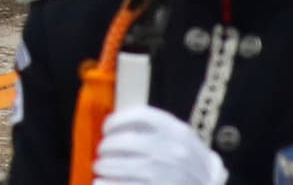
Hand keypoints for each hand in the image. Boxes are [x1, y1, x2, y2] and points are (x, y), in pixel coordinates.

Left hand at [92, 106, 221, 184]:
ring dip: (104, 166)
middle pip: (124, 141)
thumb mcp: (183, 144)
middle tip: (102, 152)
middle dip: (106, 147)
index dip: (117, 120)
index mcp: (179, 133)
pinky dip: (106, 184)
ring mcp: (168, 174)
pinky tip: (100, 182)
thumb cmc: (191, 168)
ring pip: (119, 166)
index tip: (107, 128)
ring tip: (101, 168)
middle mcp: (174, 151)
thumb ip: (158, 133)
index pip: (141, 115)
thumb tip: (117, 129)